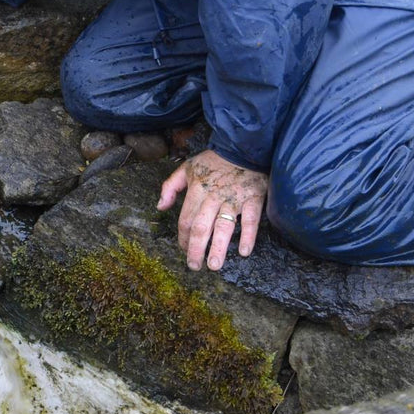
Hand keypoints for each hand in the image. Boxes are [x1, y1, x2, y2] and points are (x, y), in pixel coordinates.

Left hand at [157, 149, 266, 270]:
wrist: (243, 147)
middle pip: (202, 226)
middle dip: (196, 248)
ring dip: (219, 247)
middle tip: (194, 266)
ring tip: (214, 265)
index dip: (183, 237)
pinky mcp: (253, 199)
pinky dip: (248, 236)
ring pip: (224, 226)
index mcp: (197, 190)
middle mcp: (213, 196)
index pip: (186, 219)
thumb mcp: (186, 168)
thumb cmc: (213, 161)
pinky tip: (244, 252)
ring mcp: (234, 198)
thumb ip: (170, 187)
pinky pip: (251, 220)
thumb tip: (160, 207)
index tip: (183, 251)